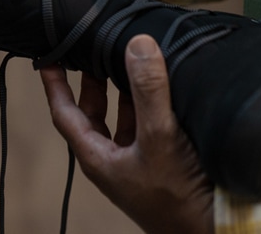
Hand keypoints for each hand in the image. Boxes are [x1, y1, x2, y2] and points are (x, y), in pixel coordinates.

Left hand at [40, 35, 212, 233]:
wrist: (212, 231)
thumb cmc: (177, 198)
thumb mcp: (159, 138)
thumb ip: (148, 93)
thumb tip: (137, 45)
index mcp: (96, 156)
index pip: (63, 112)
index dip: (54, 84)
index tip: (47, 58)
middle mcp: (111, 158)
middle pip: (90, 112)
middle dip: (89, 81)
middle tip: (89, 49)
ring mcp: (135, 161)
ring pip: (119, 116)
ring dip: (120, 90)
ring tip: (123, 58)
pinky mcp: (159, 161)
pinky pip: (145, 124)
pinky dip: (146, 103)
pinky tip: (158, 86)